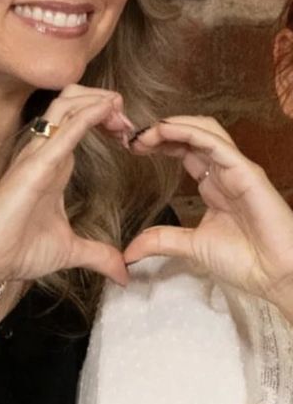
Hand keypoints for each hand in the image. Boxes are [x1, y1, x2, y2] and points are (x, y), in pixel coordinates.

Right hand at [0, 85, 129, 294]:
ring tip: (121, 113)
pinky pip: (64, 131)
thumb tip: (123, 273)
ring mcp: (36, 157)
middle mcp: (43, 154)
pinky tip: (108, 110)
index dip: (105, 118)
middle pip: (72, 103)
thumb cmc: (14, 251)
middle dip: (105, 101)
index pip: (78, 124)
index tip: (128, 134)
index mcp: (52, 167)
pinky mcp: (34, 167)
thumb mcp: (69, 251)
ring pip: (66, 105)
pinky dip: (89, 115)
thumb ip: (98, 256)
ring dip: (99, 101)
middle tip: (128, 122)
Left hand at [126, 116, 292, 318]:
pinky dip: (190, 132)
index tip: (131, 147)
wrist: (276, 277)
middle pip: (191, 135)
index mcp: (213, 185)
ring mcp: (237, 169)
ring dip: (172, 126)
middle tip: (132, 138)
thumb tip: (128, 252)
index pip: (184, 150)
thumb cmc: (244, 261)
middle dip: (160, 131)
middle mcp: (224, 172)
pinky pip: (217, 144)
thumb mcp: (191, 246)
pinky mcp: (247, 172)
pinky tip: (166, 131)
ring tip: (145, 133)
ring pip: (204, 131)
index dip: (159, 143)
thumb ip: (161, 241)